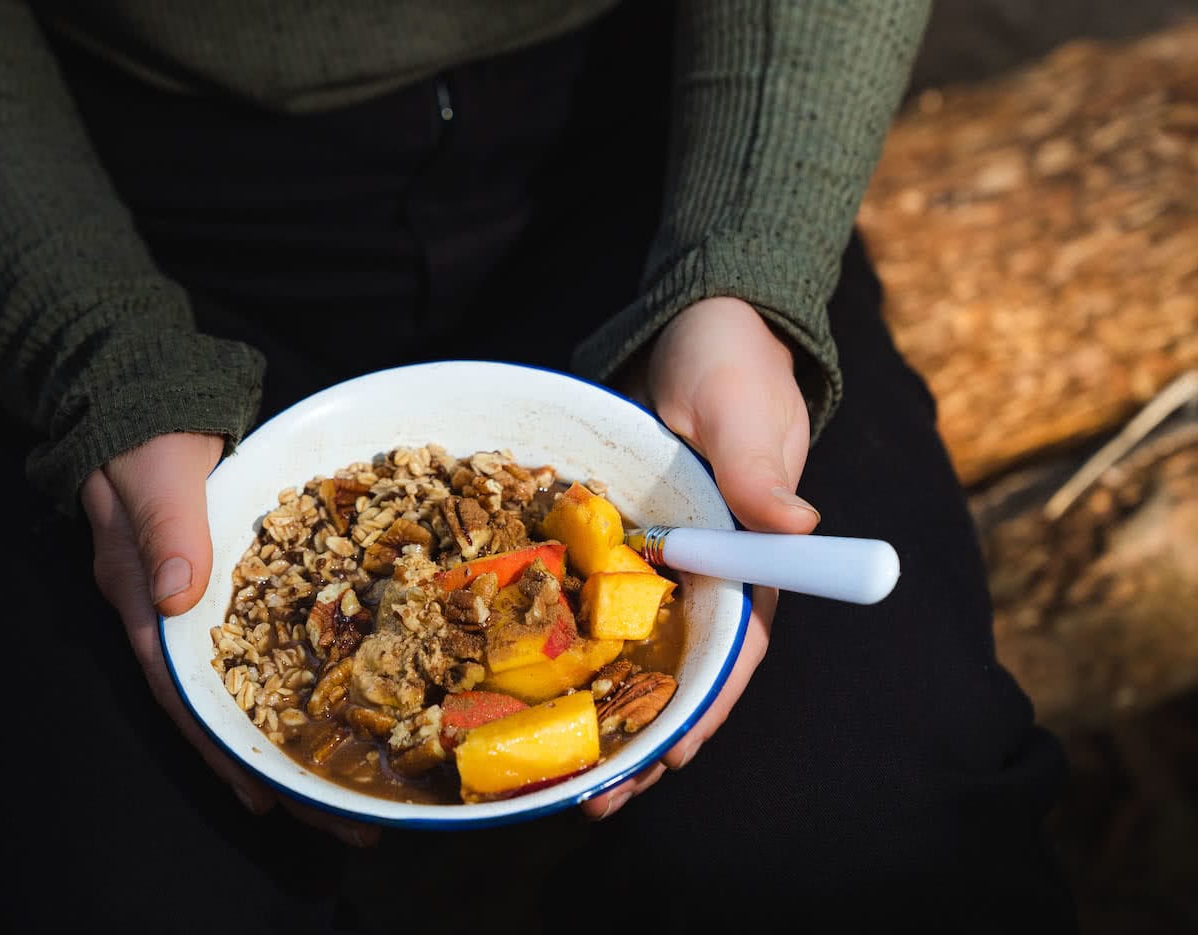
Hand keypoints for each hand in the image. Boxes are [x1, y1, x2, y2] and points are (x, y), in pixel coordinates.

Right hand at [80, 432, 379, 846]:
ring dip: (293, 723)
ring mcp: (206, 591)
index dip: (221, 745)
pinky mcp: (239, 570)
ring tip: (349, 773)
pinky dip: (304, 666)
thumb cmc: (147, 426)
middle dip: (272, 758)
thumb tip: (179, 589)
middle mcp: (175, 607)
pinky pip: (273, 630)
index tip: (266, 795)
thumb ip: (166, 523)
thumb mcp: (156, 471)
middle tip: (337, 814)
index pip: (182, 689)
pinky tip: (346, 689)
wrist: (149, 388)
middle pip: (222, 700)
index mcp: (146, 596)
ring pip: (251, 672)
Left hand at [583, 296, 820, 819]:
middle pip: (674, 671)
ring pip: (626, 653)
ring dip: (595, 713)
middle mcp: (703, 575)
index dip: (703, 708)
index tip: (669, 761)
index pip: (735, 650)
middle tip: (590, 799)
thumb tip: (799, 522)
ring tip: (550, 774)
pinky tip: (517, 690)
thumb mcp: (747, 413)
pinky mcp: (613, 544)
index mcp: (749, 558)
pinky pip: (584, 605)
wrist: (695, 330)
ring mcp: (655, 564)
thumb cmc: (734, 369)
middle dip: (638, 737)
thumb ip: (762, 470)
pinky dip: (560, 650)